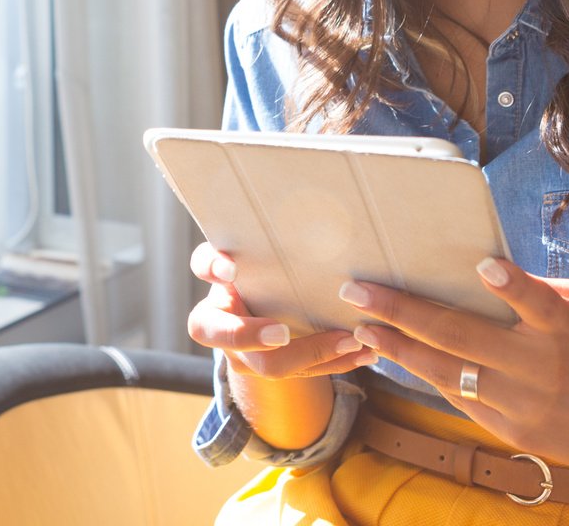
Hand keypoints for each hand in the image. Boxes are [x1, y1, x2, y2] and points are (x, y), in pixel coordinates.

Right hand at [186, 242, 374, 379]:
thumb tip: (301, 194)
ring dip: (314, 353)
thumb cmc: (264, 266)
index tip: (231, 269)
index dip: (212, 272)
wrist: (265, 303)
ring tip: (352, 340)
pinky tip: (366, 354)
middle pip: (229, 339)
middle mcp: (223, 326)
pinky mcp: (276, 367)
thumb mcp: (258, 251)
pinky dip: (337, 362)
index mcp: (215, 288)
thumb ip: (264, 235)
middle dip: (254, 337)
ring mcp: (247, 354)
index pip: (202, 271)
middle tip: (282, 333)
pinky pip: (305, 373)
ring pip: (270, 365)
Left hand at [338, 257, 568, 476]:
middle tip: (358, 292)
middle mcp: (543, 368)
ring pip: (448, 374)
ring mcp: (526, 405)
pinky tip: (399, 359)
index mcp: (568, 329)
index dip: (512, 285)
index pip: (537, 302)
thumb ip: (544, 294)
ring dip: (399, 350)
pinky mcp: (516, 433)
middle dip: (402, 311)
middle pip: (463, 337)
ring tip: (363, 331)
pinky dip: (430, 377)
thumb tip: (490, 271)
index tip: (483, 266)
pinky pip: (462, 400)